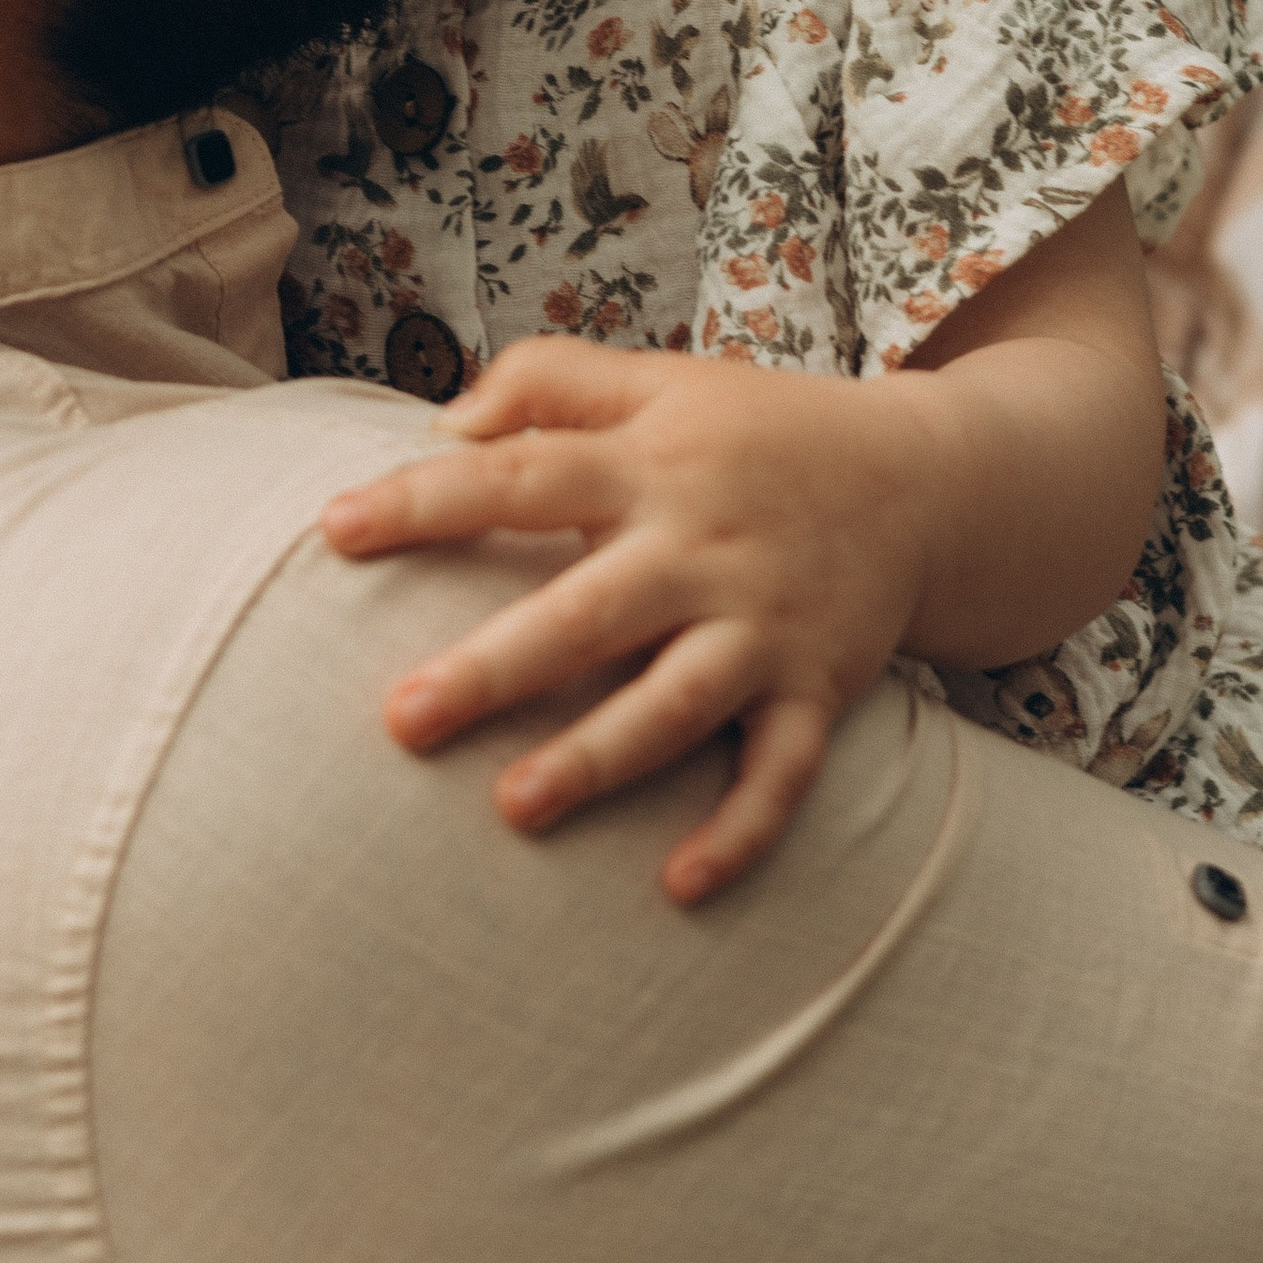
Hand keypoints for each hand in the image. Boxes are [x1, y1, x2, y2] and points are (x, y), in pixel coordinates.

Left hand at [321, 339, 939, 905]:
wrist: (928, 478)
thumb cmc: (761, 431)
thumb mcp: (661, 377)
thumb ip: (550, 380)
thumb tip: (446, 423)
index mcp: (652, 465)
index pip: (522, 475)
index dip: (427, 499)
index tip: (333, 529)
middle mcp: (702, 547)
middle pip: (588, 609)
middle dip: (496, 665)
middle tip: (399, 718)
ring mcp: (764, 624)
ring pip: (676, 702)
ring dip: (598, 756)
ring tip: (514, 807)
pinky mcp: (818, 689)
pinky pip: (781, 771)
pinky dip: (740, 830)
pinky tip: (680, 885)